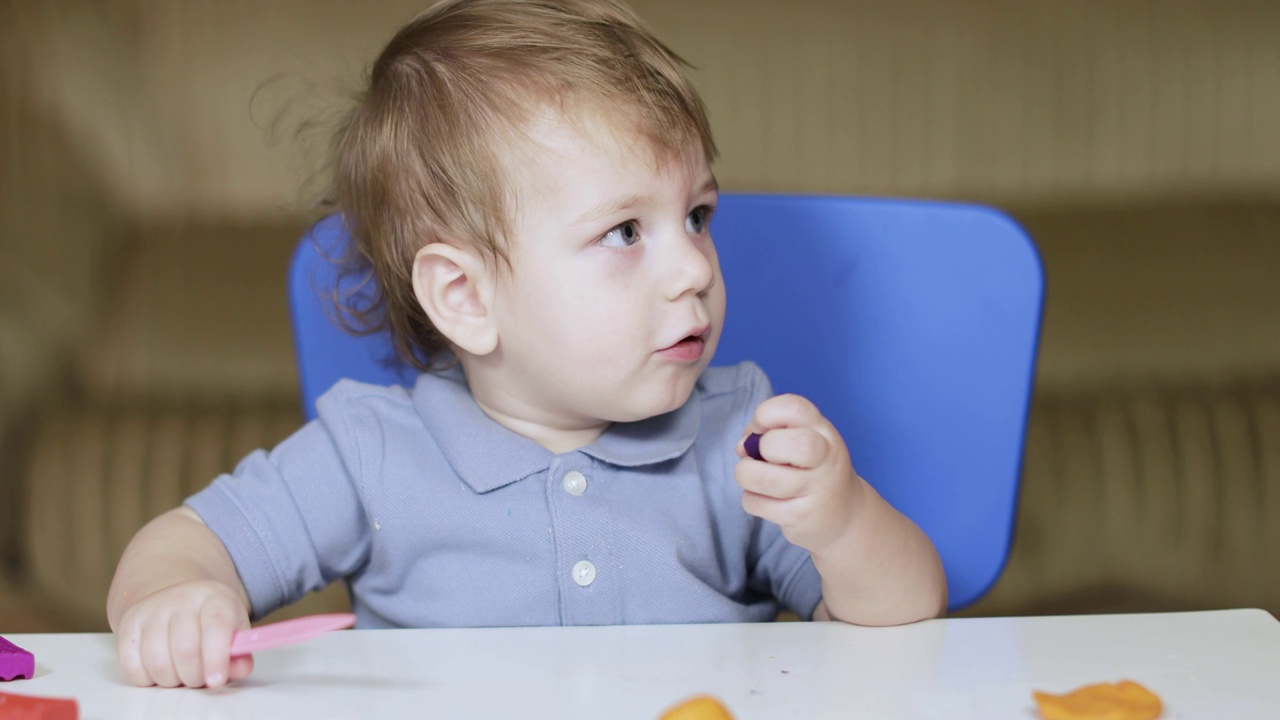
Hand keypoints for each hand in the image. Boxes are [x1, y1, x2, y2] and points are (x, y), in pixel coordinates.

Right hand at [114, 579, 252, 687]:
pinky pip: (132, 666)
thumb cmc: (209, 621)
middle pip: (185, 649)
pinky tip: (159, 671)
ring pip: (158, 662)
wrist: (175, 599)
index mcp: (214, 597)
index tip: (216, 680)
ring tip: (181, 674)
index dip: (216, 657)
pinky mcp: (128, 625)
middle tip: (200, 679)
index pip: (216, 625)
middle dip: (195, 676)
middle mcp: (181, 599)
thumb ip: (240, 653)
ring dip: (172, 680)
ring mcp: (151, 610)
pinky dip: (147, 679)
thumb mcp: (233, 629)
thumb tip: (239, 669)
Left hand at [735, 393, 863, 553]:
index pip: (794, 407)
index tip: (762, 428)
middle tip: (763, 456)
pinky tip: (767, 499)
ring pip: (763, 478)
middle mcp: (827, 458)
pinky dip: (752, 500)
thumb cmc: (812, 470)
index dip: (766, 414)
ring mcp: (817, 490)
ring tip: (756, 478)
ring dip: (746, 475)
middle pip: (789, 444)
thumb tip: (742, 446)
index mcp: (823, 431)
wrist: (845, 516)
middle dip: (762, 447)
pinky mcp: (802, 517)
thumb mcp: (802, 441)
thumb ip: (769, 432)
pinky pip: (756, 504)